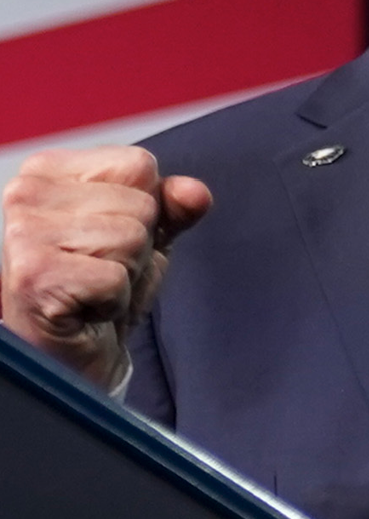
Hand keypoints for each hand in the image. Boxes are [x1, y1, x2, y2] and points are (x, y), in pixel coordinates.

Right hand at [2, 147, 211, 390]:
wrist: (74, 353)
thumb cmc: (100, 290)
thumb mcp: (146, 238)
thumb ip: (173, 207)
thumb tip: (194, 193)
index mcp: (48, 171)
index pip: (138, 164)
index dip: (144, 210)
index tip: (109, 241)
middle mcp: (24, 193)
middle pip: (140, 204)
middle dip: (136, 246)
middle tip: (99, 272)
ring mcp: (22, 235)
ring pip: (131, 238)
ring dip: (125, 274)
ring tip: (92, 289)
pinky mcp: (32, 276)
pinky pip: (115, 277)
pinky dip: (114, 300)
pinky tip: (86, 308)